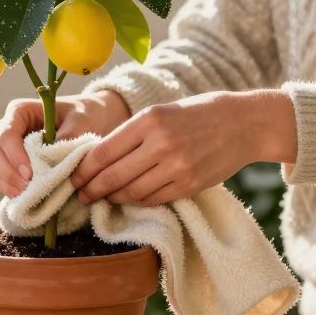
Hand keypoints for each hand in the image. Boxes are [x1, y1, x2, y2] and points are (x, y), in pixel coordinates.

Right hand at [0, 90, 130, 196]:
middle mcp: (8, 129)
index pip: (6, 134)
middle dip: (8, 173)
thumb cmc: (83, 115)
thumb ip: (68, 135)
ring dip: (8, 185)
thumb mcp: (81, 120)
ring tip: (30, 196)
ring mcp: (7, 149)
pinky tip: (28, 199)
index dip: (14, 155)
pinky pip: (2, 181)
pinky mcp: (12, 167)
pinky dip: (11, 191)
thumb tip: (54, 158)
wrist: (89, 120)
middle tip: (29, 187)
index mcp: (20, 112)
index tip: (30, 173)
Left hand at [70, 90, 296, 205]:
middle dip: (92, 190)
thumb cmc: (194, 115)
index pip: (104, 152)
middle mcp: (162, 143)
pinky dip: (138, 201)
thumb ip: (130, 134)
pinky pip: (154, 200)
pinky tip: (130, 199)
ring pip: (132, 192)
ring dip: (114, 198)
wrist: (242, 124)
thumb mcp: (159, 112)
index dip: (84, 170)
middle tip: (81, 196)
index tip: (74, 179)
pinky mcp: (190, 185)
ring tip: (104, 198)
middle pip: (113, 176)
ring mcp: (177, 166)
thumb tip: (96, 159)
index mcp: (149, 119)